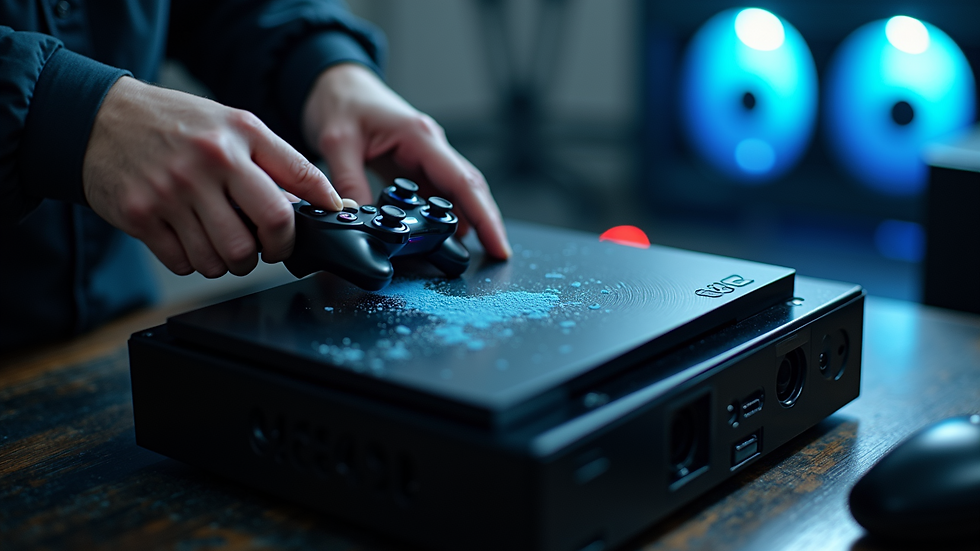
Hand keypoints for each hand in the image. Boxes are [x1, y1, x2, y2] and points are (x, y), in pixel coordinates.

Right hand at [83, 76, 342, 277]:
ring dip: (232, 261)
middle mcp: (208, 162)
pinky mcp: (142, 216)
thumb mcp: (234, 124)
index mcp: (238, 136)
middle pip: (267, 231)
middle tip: (266, 245)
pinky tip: (189, 238)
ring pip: (227, 258)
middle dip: (275, 250)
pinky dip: (195, 261)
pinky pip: (187, 264)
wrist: (98, 119)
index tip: (315, 229)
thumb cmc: (175, 125)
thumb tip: (324, 201)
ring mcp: (173, 191)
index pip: (299, 182)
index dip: (317, 213)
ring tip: (222, 239)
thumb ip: (279, 160)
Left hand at [302, 63, 510, 258]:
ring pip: (457, 192)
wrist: (335, 82)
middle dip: (487, 222)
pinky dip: (445, 215)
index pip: (461, 181)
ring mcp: (425, 155)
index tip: (497, 243)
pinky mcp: (415, 164)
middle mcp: (430, 145)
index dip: (483, 215)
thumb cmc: (341, 101)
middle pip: (470, 188)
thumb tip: (358, 219)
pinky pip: (437, 193)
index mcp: (420, 136)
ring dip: (470, 219)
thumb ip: (349, 182)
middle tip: (497, 255)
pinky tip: (445, 236)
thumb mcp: (337, 143)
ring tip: (476, 253)